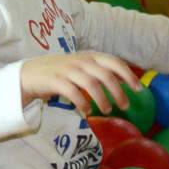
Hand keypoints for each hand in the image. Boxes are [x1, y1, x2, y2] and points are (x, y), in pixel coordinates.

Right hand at [20, 51, 139, 116]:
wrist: (30, 74)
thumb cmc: (61, 72)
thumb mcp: (82, 68)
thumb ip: (99, 72)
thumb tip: (125, 84)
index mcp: (90, 56)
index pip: (115, 62)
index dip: (128, 75)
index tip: (139, 89)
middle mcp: (81, 61)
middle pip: (106, 75)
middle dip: (118, 91)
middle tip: (125, 106)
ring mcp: (68, 70)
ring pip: (91, 84)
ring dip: (102, 99)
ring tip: (107, 111)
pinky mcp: (55, 80)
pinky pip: (73, 93)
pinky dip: (82, 103)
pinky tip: (86, 112)